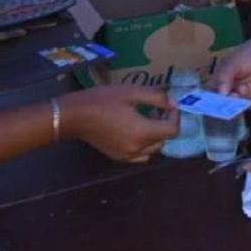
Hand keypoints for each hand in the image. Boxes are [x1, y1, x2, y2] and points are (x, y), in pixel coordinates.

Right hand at [59, 84, 178, 162]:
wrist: (74, 116)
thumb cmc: (102, 100)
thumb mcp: (131, 92)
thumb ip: (156, 97)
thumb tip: (174, 103)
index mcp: (142, 132)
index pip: (172, 130)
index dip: (175, 116)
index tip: (170, 105)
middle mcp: (137, 148)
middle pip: (164, 140)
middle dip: (165, 124)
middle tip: (157, 109)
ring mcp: (127, 155)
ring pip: (153, 149)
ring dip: (156, 136)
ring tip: (146, 119)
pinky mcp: (119, 157)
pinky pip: (141, 156)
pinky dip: (145, 146)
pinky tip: (136, 132)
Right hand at [212, 41, 250, 105]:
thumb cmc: (246, 55)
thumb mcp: (232, 63)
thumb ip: (225, 76)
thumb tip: (220, 93)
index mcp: (218, 83)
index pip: (210, 96)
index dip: (210, 101)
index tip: (214, 101)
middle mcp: (228, 93)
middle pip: (223, 105)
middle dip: (225, 104)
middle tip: (230, 96)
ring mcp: (241, 98)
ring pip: (236, 108)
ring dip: (238, 102)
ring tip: (240, 89)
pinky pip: (250, 106)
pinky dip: (250, 100)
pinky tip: (250, 88)